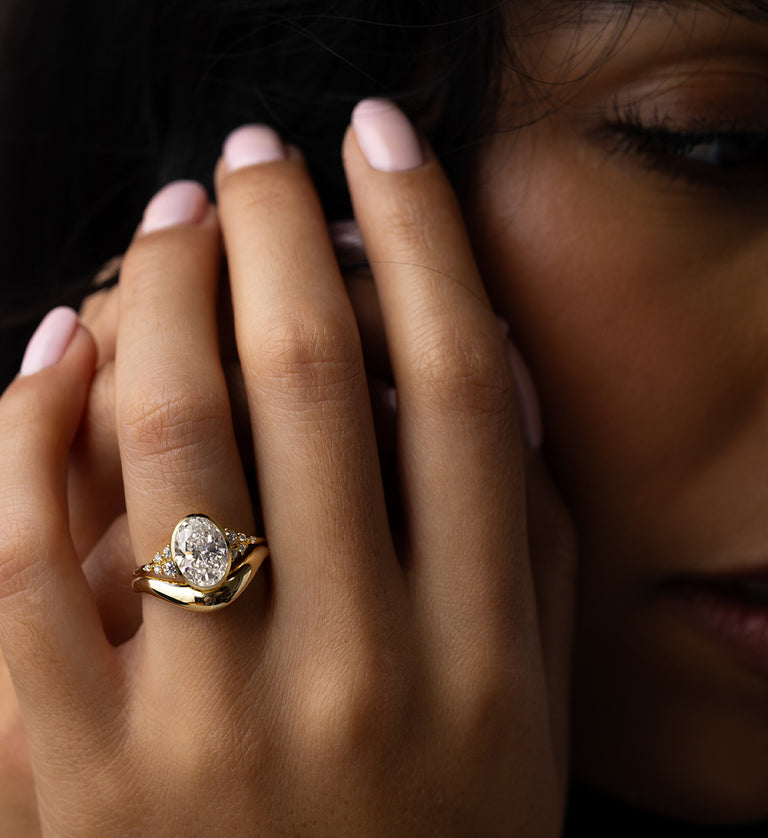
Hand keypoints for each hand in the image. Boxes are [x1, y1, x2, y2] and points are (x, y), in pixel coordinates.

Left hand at [0, 102, 573, 835]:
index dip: (423, 236)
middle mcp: (358, 676)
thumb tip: (494, 382)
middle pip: (313, 374)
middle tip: (258, 156)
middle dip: (280, 226)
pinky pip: (18, 559)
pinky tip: (54, 349)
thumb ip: (524, 552)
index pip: (464, 385)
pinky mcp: (83, 780)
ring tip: (171, 218)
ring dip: (162, 288)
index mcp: (480, 659)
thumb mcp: (526, 721)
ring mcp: (212, 729)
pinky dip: (27, 423)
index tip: (385, 142)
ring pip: (170, 433)